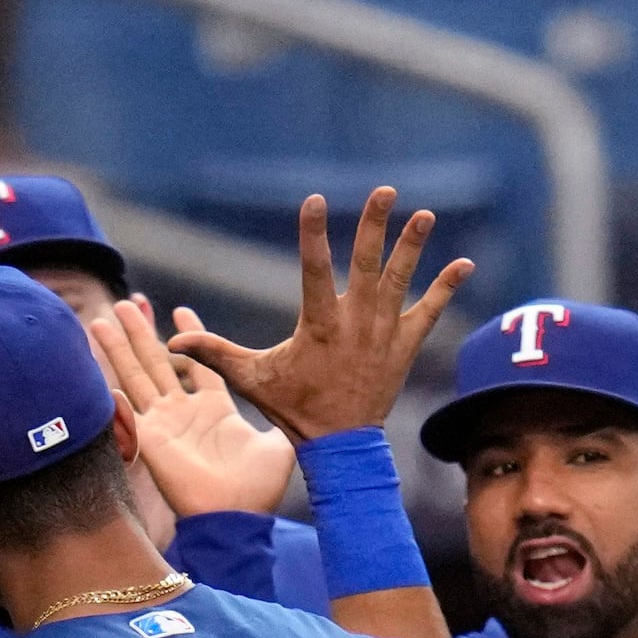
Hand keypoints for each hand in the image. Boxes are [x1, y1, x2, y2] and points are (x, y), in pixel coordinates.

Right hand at [103, 299, 294, 514]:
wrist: (236, 517)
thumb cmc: (258, 489)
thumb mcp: (278, 447)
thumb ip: (279, 423)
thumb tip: (296, 410)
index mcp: (216, 410)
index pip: (199, 364)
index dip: (192, 337)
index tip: (182, 311)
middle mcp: (185, 413)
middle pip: (158, 362)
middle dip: (142, 333)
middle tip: (127, 304)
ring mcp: (163, 425)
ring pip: (135, 375)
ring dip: (118, 348)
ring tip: (102, 318)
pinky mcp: (148, 438)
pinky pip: (123, 407)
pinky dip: (108, 387)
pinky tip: (88, 365)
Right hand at [168, 189, 472, 444]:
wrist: (341, 446)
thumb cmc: (294, 409)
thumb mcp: (252, 379)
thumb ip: (214, 354)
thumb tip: (172, 344)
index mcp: (320, 325)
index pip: (313, 269)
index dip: (313, 234)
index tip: (314, 200)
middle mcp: (356, 324)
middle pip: (367, 266)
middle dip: (376, 227)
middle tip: (386, 191)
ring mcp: (385, 334)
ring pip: (400, 282)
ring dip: (413, 247)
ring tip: (425, 214)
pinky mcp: (405, 346)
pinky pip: (430, 312)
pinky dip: (447, 288)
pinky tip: (465, 263)